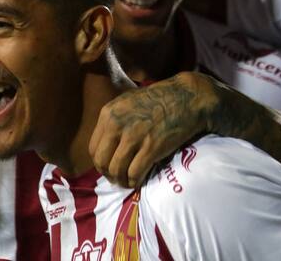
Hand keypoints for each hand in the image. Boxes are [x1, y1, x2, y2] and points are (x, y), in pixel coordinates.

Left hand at [89, 72, 219, 187]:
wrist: (187, 99)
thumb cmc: (159, 99)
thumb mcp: (128, 102)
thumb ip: (114, 121)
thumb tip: (106, 146)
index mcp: (109, 113)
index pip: (93, 148)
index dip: (100, 162)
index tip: (109, 167)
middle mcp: (117, 125)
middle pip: (102, 162)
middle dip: (109, 174)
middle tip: (117, 178)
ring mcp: (134, 137)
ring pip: (116, 170)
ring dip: (121, 180)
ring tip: (127, 181)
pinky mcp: (151, 148)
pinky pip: (134, 173)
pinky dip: (134, 181)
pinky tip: (138, 180)